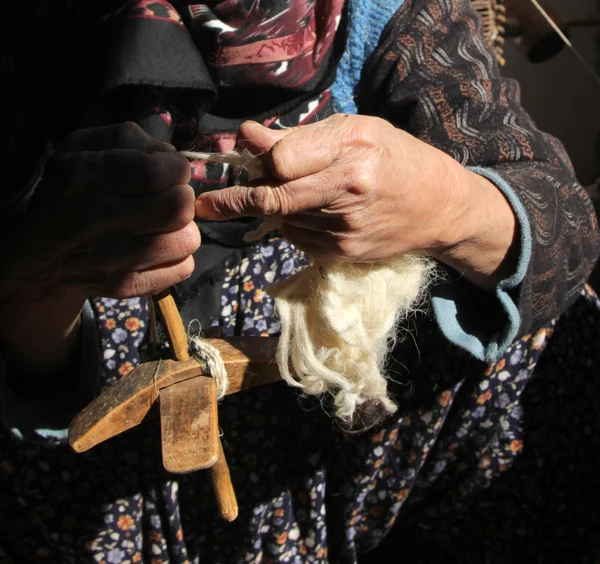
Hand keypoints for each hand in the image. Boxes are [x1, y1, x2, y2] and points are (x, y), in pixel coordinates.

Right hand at [1, 122, 198, 373]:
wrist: (41, 255)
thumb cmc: (69, 192)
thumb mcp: (83, 149)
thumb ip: (126, 139)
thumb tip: (166, 154)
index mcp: (87, 180)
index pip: (156, 173)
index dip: (175, 167)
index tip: (169, 169)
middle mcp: (99, 222)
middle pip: (178, 207)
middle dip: (182, 195)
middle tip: (170, 195)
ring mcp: (115, 260)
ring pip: (187, 240)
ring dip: (183, 227)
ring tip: (164, 223)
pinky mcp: (127, 286)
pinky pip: (182, 268)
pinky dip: (179, 256)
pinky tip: (160, 246)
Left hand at [194, 115, 516, 288]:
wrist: (439, 209)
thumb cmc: (398, 159)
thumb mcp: (357, 131)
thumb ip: (301, 138)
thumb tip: (246, 138)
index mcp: (353, 151)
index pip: (281, 161)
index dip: (255, 158)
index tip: (238, 152)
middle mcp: (347, 192)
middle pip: (271, 199)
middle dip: (233, 200)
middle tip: (204, 203)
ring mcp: (344, 230)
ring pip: (282, 219)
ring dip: (274, 207)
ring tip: (297, 192)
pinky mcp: (342, 255)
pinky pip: (297, 238)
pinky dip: (293, 224)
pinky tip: (315, 212)